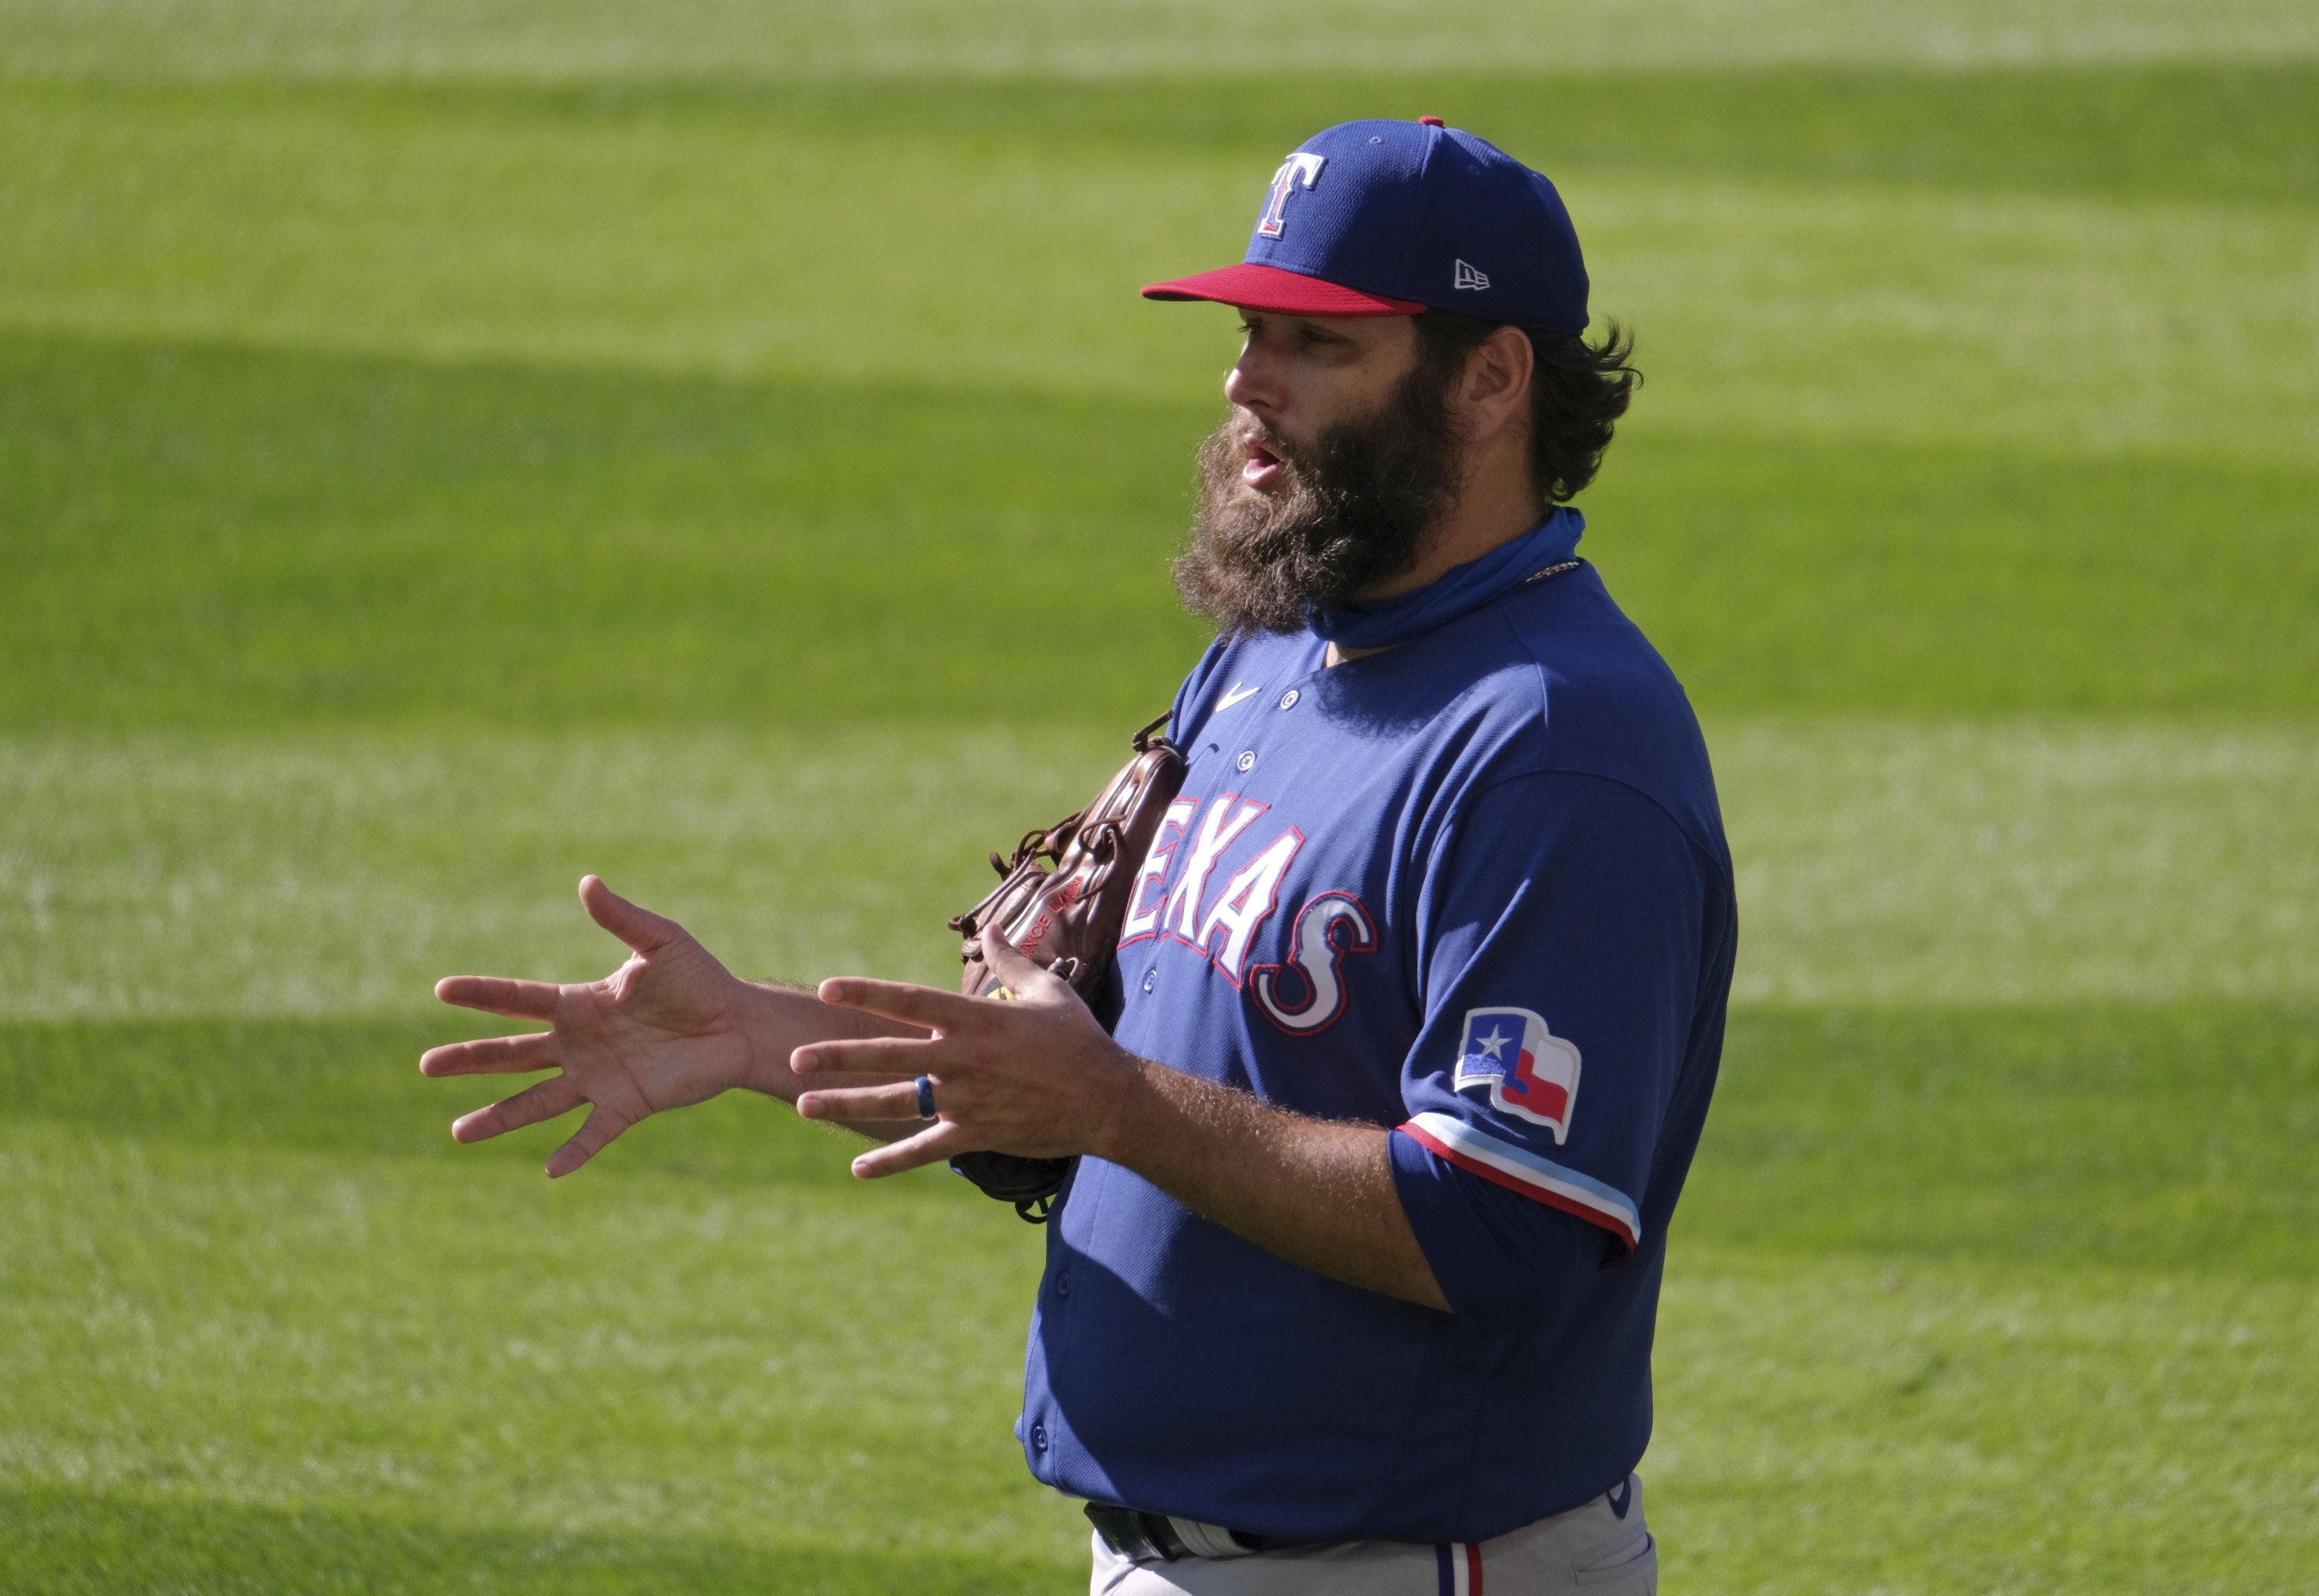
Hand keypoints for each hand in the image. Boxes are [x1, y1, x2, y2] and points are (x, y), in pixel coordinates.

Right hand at [422, 875, 760, 1176]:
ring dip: (499, 1116)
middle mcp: (579, 1045)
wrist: (737, 1023)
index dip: (482, 994)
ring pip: (537, 1101)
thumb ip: (622, 918)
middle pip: (511, 1054)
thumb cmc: (699, 980)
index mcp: (579, 1004)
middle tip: (426, 1065)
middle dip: (470, 1059)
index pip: (518, 999)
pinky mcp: (628, 1105)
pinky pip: (594, 1132)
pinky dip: (574, 1151)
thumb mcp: (660, 942)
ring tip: (458, 1133)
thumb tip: (587, 882)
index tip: (440, 989)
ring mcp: (599, 1078)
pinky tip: (551, 1169)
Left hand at [790, 930, 1141, 1179]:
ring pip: (895, 1104)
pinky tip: (858, 1168)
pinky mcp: (976, 1134)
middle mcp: (963, 1058)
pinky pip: (925, 1150)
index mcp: (976, 1019)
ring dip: (846, 1105)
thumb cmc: (1079, 1040)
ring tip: (804, 1105)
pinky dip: (891, 1161)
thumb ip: (1009, 961)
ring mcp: (967, 1099)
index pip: (910, 1001)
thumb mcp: (1047, 991)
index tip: (828, 989)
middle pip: (888, 1055)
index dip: (867, 993)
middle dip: (838, 1057)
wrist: (1110, 1100)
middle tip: (795, 1059)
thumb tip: (990, 928)